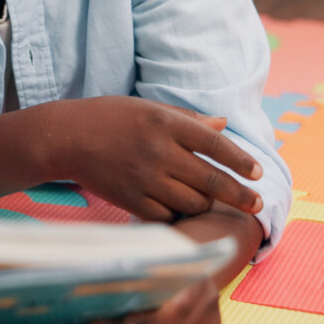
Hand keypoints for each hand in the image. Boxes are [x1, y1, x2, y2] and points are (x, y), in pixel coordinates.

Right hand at [40, 97, 263, 221]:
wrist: (65, 138)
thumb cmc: (109, 118)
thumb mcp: (148, 108)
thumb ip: (187, 119)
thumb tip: (223, 124)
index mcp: (164, 123)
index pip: (214, 143)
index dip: (240, 160)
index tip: (258, 173)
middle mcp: (157, 151)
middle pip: (210, 179)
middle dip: (240, 195)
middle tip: (258, 204)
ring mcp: (143, 178)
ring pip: (192, 201)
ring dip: (206, 204)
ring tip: (209, 201)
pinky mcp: (130, 200)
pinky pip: (167, 215)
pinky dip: (178, 214)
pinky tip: (180, 208)